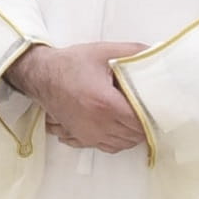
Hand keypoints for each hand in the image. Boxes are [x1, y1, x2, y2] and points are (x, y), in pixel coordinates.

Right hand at [7, 42, 149, 153]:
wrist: (40, 75)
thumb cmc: (71, 63)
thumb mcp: (103, 51)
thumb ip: (134, 52)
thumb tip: (159, 52)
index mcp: (105, 103)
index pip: (141, 121)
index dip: (154, 116)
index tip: (159, 105)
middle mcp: (97, 124)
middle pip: (135, 135)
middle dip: (145, 123)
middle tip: (147, 107)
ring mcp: (88, 134)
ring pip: (124, 144)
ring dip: (133, 133)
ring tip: (133, 115)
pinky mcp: (81, 137)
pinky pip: (109, 147)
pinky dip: (118, 140)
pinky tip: (119, 126)